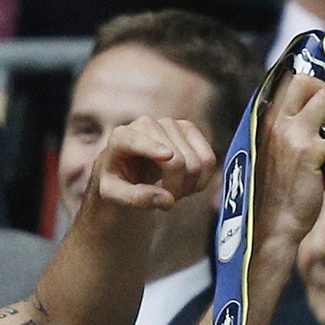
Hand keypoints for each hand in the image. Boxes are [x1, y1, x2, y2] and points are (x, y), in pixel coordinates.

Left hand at [84, 116, 217, 215]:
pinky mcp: (188, 128)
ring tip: (172, 190)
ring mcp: (170, 124)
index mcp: (121, 138)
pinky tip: (186, 182)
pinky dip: (201, 179)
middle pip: (177, 161)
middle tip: (164, 199)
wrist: (127, 171)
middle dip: (176, 188)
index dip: (153, 148)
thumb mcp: (115, 195)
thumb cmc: (117, 183)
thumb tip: (168, 200)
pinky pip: (209, 159)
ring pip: (196, 163)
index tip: (167, 156)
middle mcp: (146, 124)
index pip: (136, 141)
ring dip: (188, 186)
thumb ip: (136, 198)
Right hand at [251, 74, 324, 259]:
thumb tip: (316, 111)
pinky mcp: (308, 152)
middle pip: (308, 81)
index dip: (312, 89)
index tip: (321, 109)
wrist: (272, 227)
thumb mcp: (274, 152)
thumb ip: (289, 130)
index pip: (290, 80)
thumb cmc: (277, 195)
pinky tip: (324, 181)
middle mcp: (275, 122)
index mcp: (265, 121)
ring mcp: (291, 135)